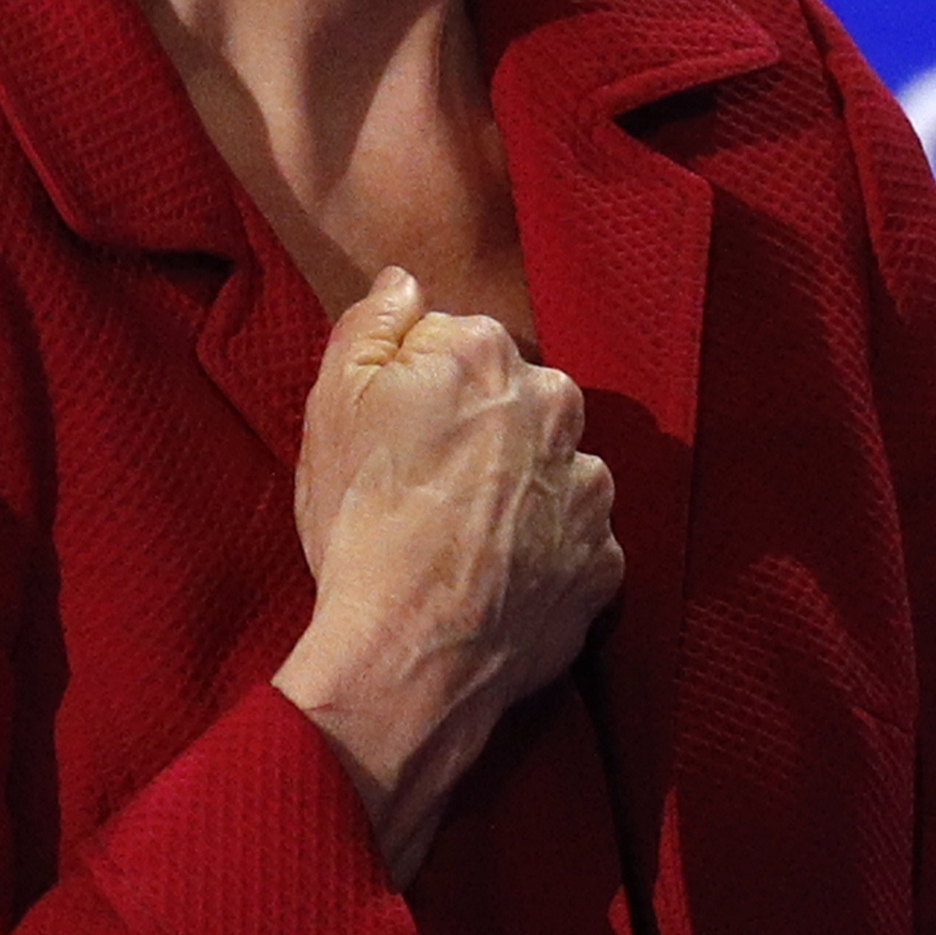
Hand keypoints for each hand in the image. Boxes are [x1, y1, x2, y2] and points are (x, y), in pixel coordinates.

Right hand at [272, 268, 622, 882]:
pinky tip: (497, 578)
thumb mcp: (331, 404)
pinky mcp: (604, 562)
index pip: (457, 341)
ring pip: (556, 468)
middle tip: (425, 486)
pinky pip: (576, 542)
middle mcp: (556, 407)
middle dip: (482, 428)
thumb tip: (404, 284)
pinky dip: (545, 555)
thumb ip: (372, 325)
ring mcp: (589, 488)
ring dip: (522, 491)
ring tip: (462, 539)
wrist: (407, 650)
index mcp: (488, 355)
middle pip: (517, 398)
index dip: (418, 385)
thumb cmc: (360, 521)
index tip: (393, 431)